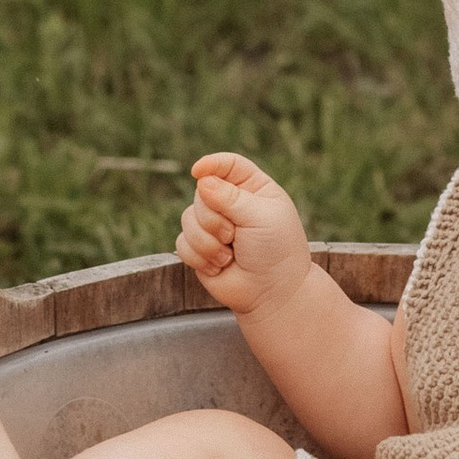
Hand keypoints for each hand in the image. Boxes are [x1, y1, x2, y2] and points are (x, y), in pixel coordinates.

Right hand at [177, 152, 313, 316]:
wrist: (273, 293)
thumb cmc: (276, 252)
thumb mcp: (262, 217)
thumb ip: (231, 198)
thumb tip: (202, 180)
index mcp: (253, 188)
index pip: (228, 165)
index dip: (211, 164)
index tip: (198, 171)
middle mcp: (230, 204)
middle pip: (201, 193)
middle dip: (213, 219)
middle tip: (234, 236)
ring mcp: (212, 226)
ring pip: (187, 219)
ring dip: (207, 242)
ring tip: (230, 256)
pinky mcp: (199, 249)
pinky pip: (181, 244)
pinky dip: (199, 257)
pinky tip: (220, 267)